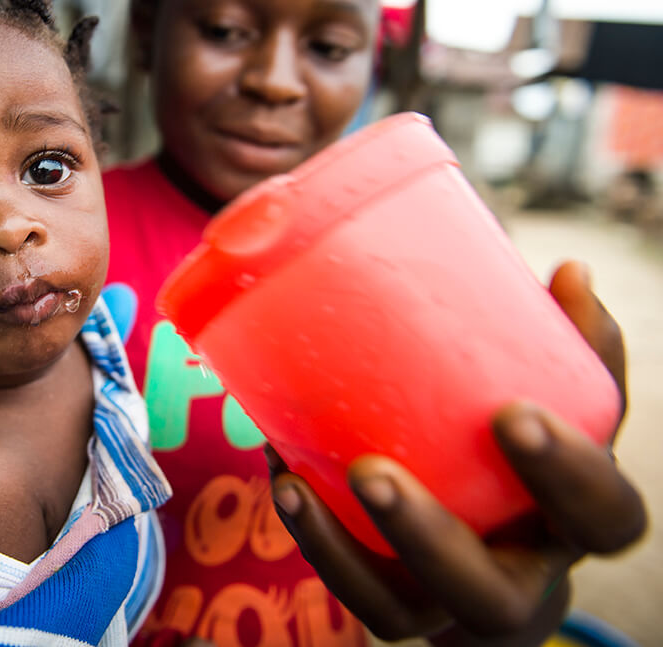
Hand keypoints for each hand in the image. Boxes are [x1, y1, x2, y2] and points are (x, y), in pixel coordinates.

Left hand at [266, 260, 646, 642]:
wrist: (497, 536)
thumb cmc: (523, 448)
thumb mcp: (557, 400)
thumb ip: (569, 345)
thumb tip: (571, 273)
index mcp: (575, 522)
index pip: (603, 515)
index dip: (567, 475)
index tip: (510, 414)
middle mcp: (518, 578)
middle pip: (492, 595)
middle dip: (428, 536)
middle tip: (371, 471)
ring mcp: (447, 603)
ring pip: (400, 613)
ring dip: (341, 552)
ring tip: (293, 483)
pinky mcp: (391, 601)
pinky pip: (349, 591)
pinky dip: (312, 538)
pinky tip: (283, 478)